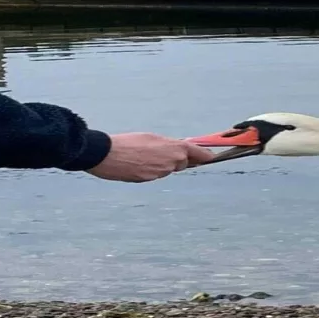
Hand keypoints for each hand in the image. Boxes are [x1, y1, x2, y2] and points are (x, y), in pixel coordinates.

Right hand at [87, 133, 215, 182]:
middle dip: (176, 159)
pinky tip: (137, 163)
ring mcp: (161, 173)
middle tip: (160, 151)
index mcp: (175, 148)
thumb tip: (178, 149)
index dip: (206, 155)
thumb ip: (168, 144)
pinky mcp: (150, 180)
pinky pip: (155, 174)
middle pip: (182, 162)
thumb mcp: (152, 137)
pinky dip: (150, 169)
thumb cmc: (128, 142)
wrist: (106, 154)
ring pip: (168, 169)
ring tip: (143, 155)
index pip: (198, 153)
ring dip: (161, 164)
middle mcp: (172, 162)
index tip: (212, 157)